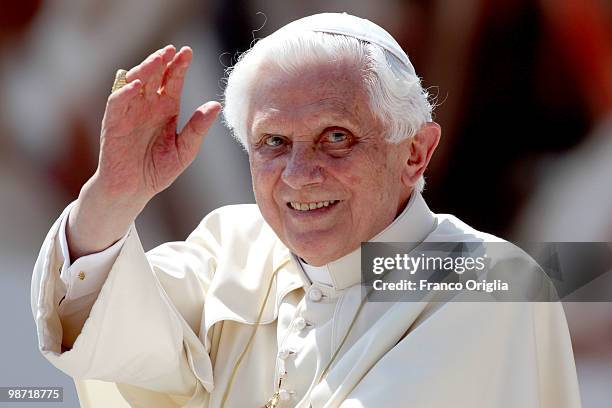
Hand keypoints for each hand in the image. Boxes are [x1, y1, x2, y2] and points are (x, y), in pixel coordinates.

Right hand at [66, 45, 219, 258]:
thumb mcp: (185, 149)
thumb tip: (216, 105)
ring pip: (134, 83)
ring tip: (157, 59)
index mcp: (166, 109)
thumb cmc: (158, 170)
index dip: (179, 66)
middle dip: (162, 62)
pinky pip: (116, 102)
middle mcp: (147, 106)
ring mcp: (129, 112)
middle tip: (173, 50)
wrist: (134, 190)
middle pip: (153, 76)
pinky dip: (125, 92)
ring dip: (144, 70)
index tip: (188, 52)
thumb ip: (198, 127)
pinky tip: (137, 85)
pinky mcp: (113, 123)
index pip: (172, 81)